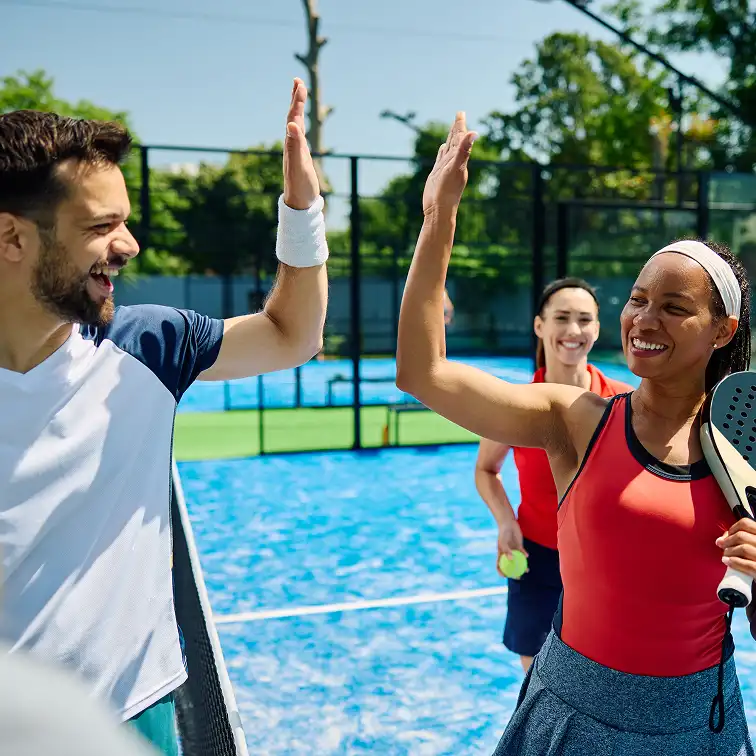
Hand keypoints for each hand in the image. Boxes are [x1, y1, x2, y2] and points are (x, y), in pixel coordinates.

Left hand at [283, 78, 319, 210]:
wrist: (299, 203)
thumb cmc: (299, 186)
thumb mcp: (298, 164)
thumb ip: (295, 144)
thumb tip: (291, 124)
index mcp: (291, 143)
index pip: (294, 117)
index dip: (297, 100)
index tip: (299, 83)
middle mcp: (291, 144)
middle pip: (293, 117)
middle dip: (296, 99)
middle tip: (298, 81)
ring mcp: (295, 151)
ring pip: (295, 125)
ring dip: (297, 109)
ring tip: (299, 96)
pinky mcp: (300, 157)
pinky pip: (299, 136)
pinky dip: (300, 125)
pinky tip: (299, 125)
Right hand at [422, 112, 477, 216]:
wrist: (439, 209)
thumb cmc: (447, 191)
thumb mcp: (455, 167)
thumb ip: (464, 150)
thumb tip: (474, 133)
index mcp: (459, 159)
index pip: (460, 139)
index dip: (460, 126)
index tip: (461, 112)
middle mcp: (454, 162)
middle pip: (456, 141)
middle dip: (457, 128)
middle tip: (459, 114)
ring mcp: (445, 168)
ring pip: (449, 149)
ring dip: (451, 138)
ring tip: (453, 129)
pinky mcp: (438, 174)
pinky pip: (441, 159)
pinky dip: (443, 151)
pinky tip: (443, 148)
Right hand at [496, 519, 527, 578]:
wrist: (508, 524)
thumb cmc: (503, 533)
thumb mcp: (503, 542)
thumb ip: (507, 551)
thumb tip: (512, 560)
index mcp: (501, 554)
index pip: (499, 565)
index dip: (501, 572)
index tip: (505, 576)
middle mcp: (507, 553)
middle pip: (510, 566)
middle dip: (514, 573)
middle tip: (518, 577)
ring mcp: (513, 550)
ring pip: (518, 561)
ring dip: (522, 566)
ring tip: (527, 570)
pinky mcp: (519, 546)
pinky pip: (522, 553)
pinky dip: (525, 555)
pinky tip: (527, 556)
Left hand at [717, 518, 755, 578]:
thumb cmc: (755, 557)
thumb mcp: (754, 544)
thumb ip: (744, 539)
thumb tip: (721, 539)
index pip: (746, 523)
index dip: (732, 528)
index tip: (727, 535)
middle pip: (741, 535)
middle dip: (727, 541)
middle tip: (721, 546)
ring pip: (743, 548)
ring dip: (729, 551)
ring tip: (725, 555)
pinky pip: (748, 565)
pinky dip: (734, 562)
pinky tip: (727, 562)